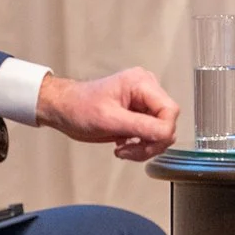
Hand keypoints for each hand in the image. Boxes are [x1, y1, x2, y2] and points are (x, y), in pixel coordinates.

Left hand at [38, 67, 180, 161]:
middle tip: (130, 151)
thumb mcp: (109, 119)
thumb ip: (140, 126)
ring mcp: (144, 102)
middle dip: (151, 142)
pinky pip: (152, 134)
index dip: (162, 132)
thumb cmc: (79, 108)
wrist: (64, 110)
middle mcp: (147, 90)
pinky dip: (141, 145)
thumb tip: (166, 134)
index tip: (144, 144)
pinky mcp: (140, 114)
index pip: (170, 110)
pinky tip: (124, 145)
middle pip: (167, 122)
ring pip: (161, 131)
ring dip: (145, 146)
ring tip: (124, 150)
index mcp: (141, 83)